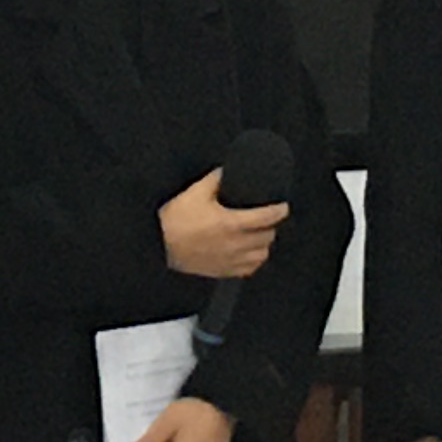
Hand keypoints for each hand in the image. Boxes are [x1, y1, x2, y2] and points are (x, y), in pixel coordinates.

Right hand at [159, 168, 290, 280]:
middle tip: (266, 218)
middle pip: (267, 237)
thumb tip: (227, 171)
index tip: (282, 206)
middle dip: (271, 226)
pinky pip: (248, 270)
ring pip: (261, 255)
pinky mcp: (222, 271)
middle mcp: (235, 244)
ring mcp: (230, 260)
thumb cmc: (175, 220)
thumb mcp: (195, 193)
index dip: (279, 210)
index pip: (267, 217)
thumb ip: (215, 180)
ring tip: (259, 235)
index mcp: (231, 223)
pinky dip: (253, 261)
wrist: (158, 245)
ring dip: (264, 244)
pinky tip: (248, 253)